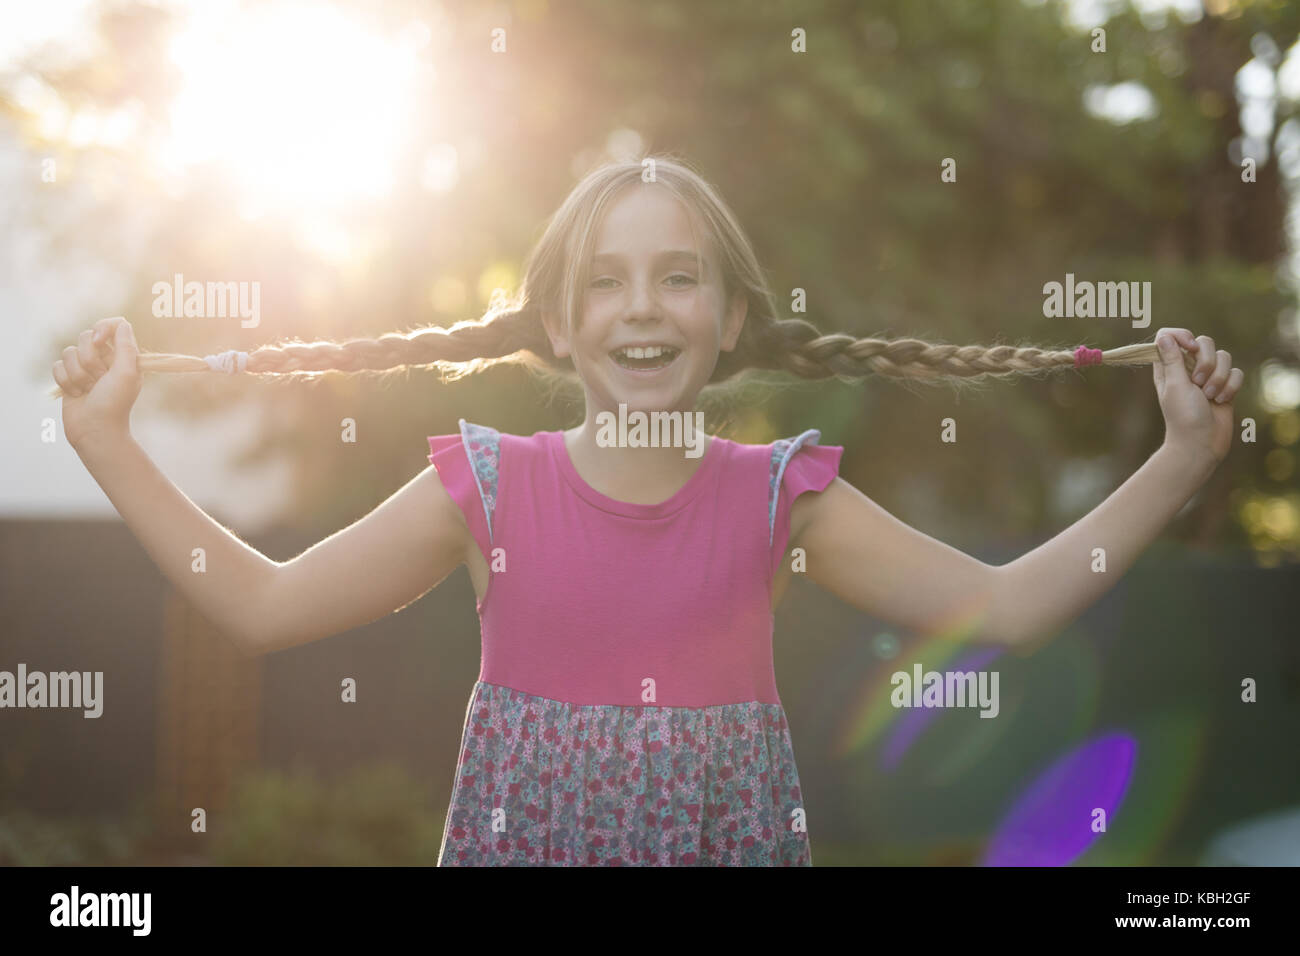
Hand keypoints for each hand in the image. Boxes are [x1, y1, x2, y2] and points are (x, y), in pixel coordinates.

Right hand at [53, 317, 142, 449]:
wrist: (95, 430)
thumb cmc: (114, 403)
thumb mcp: (127, 373)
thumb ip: (126, 346)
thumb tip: (122, 323)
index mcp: (123, 356)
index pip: (113, 326)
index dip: (102, 328)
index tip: (99, 341)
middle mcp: (105, 359)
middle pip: (86, 337)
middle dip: (89, 360)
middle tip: (99, 379)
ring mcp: (85, 368)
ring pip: (69, 352)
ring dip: (77, 374)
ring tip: (88, 390)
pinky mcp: (69, 378)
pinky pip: (57, 366)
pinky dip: (65, 381)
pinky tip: (76, 394)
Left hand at [1151, 327, 1242, 466]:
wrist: (1201, 443)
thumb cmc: (1183, 416)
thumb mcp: (1175, 385)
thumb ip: (1172, 360)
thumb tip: (1164, 336)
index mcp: (1168, 366)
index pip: (1171, 336)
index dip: (1182, 336)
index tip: (1190, 347)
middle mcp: (1188, 368)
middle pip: (1203, 342)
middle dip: (1206, 361)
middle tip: (1198, 383)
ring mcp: (1208, 376)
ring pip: (1223, 356)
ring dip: (1218, 378)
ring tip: (1209, 396)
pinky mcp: (1225, 385)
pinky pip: (1236, 372)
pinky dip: (1230, 387)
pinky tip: (1221, 401)